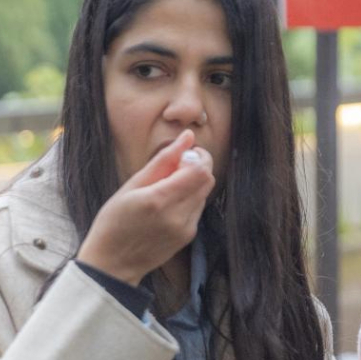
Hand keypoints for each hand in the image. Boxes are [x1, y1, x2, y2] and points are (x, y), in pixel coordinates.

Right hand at [77, 129, 214, 285]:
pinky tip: (170, 203)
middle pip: (207, 179)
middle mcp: (177, 216)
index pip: (199, 170)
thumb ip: (163, 160)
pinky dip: (190, 198)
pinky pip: (198, 207)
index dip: (197, 156)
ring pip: (205, 192)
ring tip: (168, 186)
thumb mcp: (131, 186)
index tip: (182, 154)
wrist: (112, 264)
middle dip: (198, 166)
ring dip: (194, 183)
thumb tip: (187, 137)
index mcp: (159, 200)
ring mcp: (186, 228)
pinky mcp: (189, 235)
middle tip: (177, 166)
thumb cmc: (113, 222)